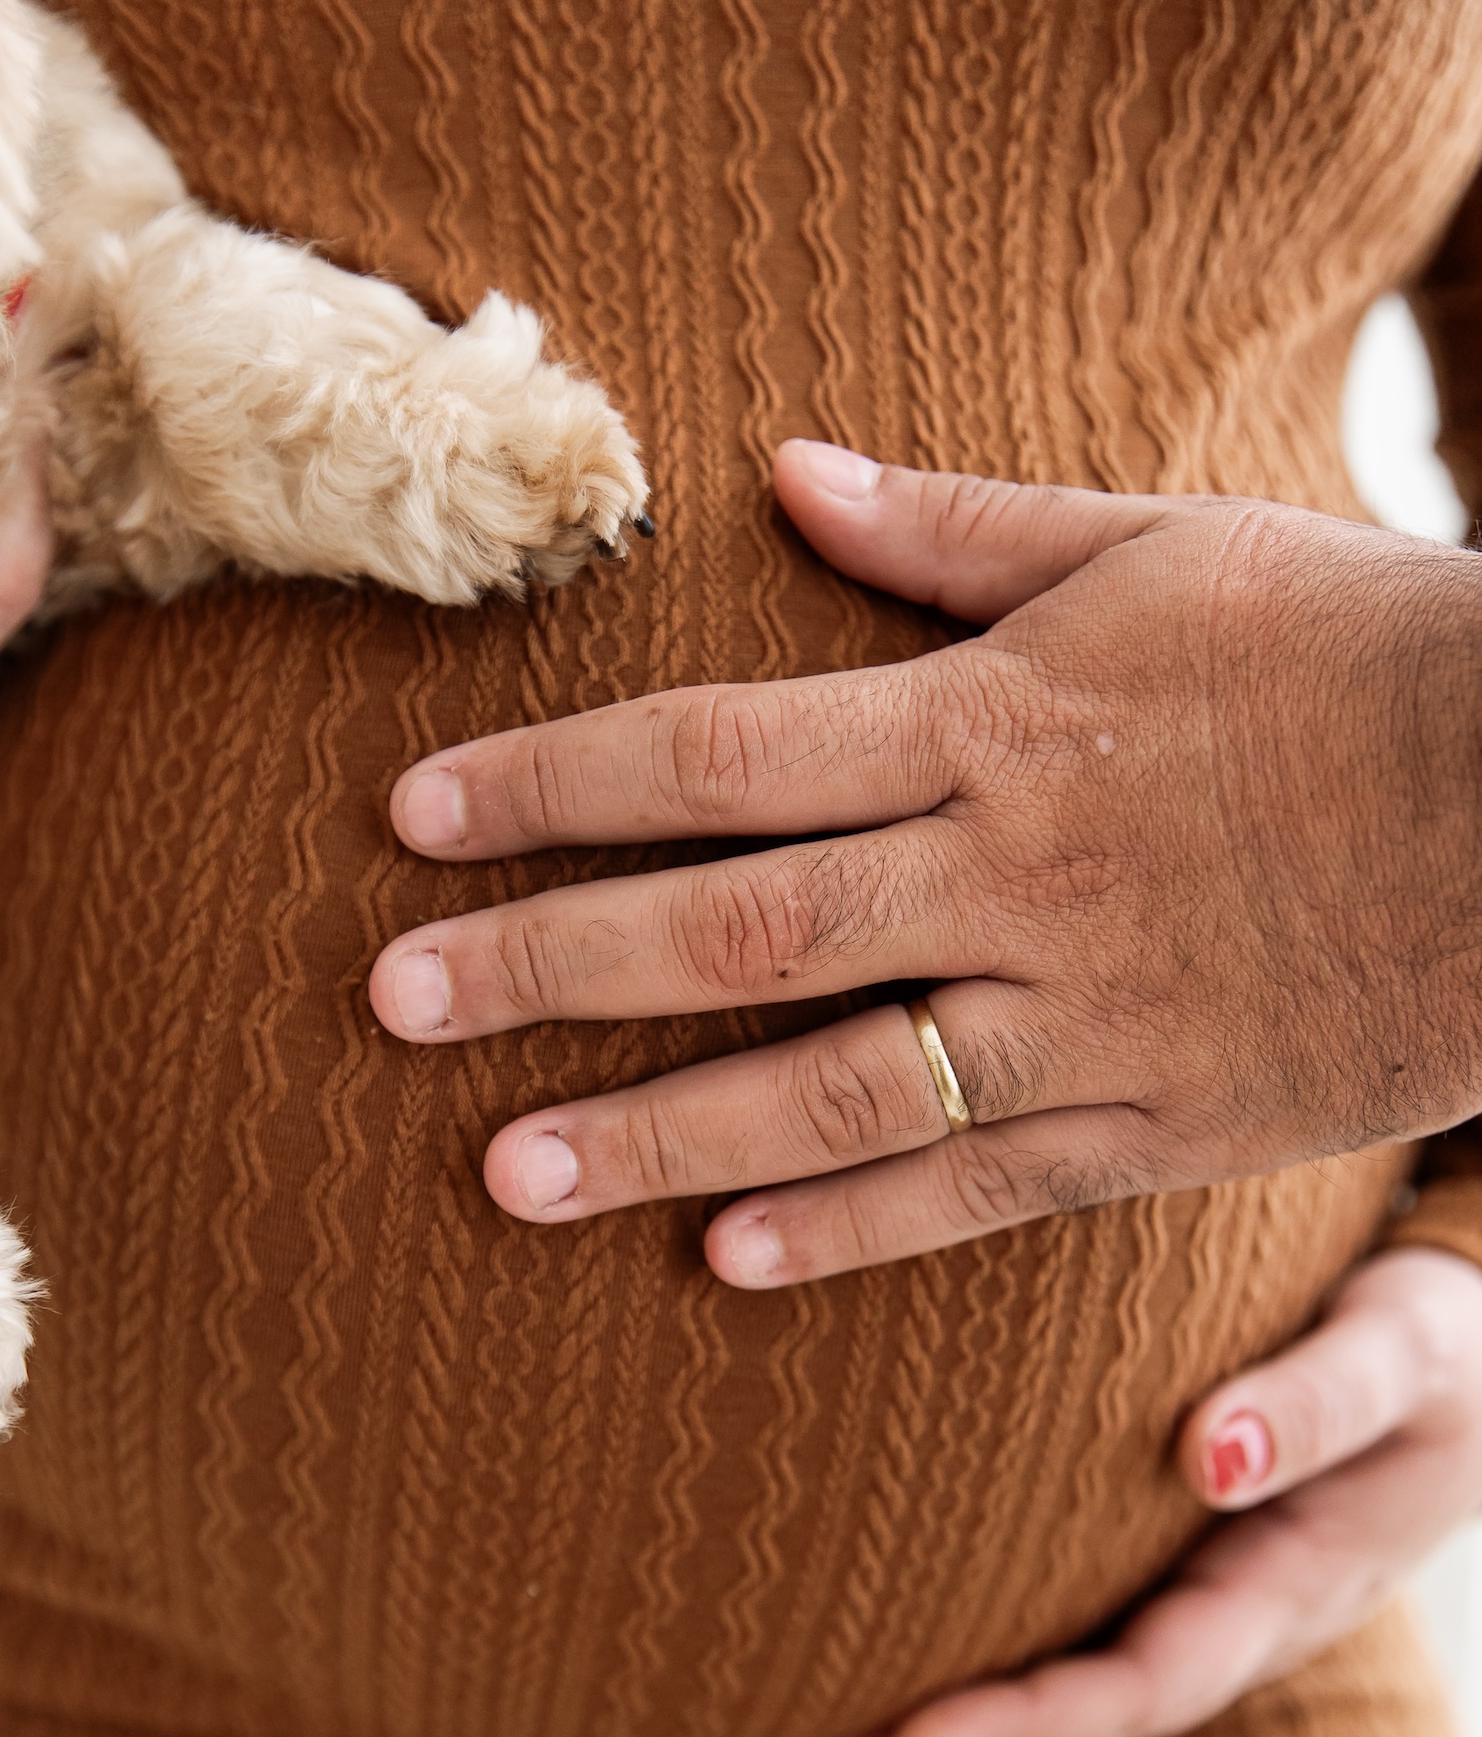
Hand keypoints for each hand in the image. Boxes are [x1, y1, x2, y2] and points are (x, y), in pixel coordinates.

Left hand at [369, 443, 1481, 1285]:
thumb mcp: (1155, 546)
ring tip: (505, 1173)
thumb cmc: (1347, 651)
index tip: (411, 817)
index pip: (717, 755)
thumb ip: (954, 530)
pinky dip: (848, 1231)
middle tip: (388, 1004)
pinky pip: (973, 1194)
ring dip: (653, 1132)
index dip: (551, 783)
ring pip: (826, 1089)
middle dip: (544, 964)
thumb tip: (783, 474)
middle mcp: (1007, 877)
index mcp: (991, 723)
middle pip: (731, 930)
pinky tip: (728, 1262)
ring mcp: (1078, 1020)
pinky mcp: (1152, 1128)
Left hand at [816, 1246, 1481, 1736]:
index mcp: (1289, 1588)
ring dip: (965, 1733)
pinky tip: (895, 1669)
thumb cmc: (1440, 1342)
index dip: (1036, 1718)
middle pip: (1094, 1716)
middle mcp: (1238, 1618)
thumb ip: (1317, 1401)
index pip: (1150, 1682)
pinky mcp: (1175, 1565)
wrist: (1478, 1352)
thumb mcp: (1403, 1353)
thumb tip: (1211, 1455)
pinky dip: (992, 1664)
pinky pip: (1080, 1631)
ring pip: (1080, 1689)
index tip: (920, 1731)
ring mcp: (1207, 1601)